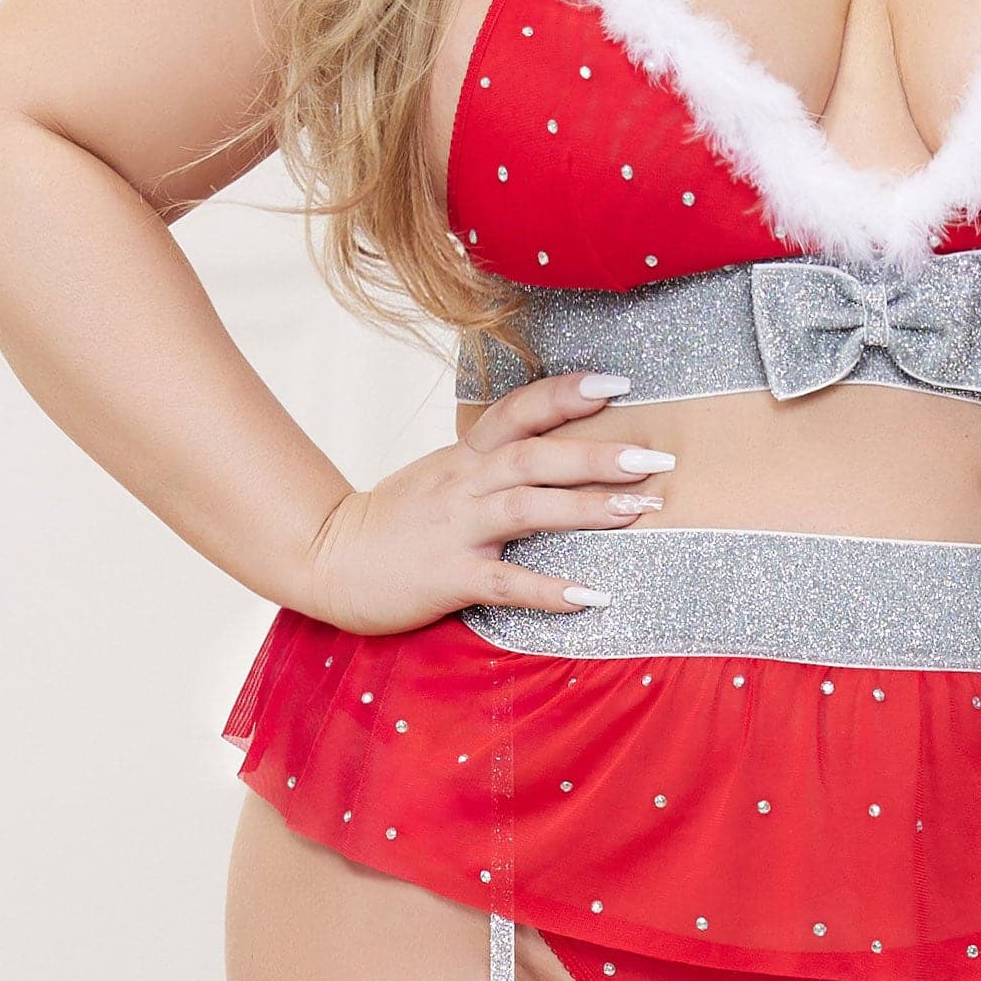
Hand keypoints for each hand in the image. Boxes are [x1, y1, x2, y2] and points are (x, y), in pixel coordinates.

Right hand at [298, 371, 672, 634]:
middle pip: (536, 456)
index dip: (567, 394)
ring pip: (526, 508)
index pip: (519, 411)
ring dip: (585, 508)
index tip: (619, 384)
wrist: (324, 559)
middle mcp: (464, 483)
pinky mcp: (447, 576)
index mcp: (465, 456)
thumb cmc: (394, 521)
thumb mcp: (442, 476)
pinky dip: (549, 588)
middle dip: (599, 454)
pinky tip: (590, 596)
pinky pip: (505, 582)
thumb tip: (556, 451)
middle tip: (656, 457)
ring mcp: (456, 529)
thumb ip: (491, 462)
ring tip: (638, 511)